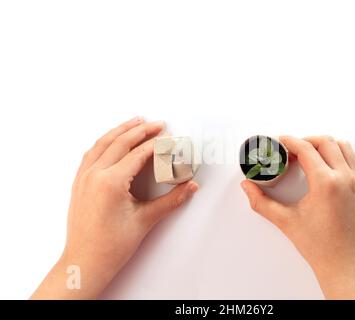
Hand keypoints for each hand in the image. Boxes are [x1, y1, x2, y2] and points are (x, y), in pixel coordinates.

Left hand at [32, 117, 198, 298]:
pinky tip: (111, 140)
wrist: (85, 262)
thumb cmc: (110, 246)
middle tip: (157, 124)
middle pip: (120, 142)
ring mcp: (84, 178)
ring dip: (120, 130)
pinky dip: (104, 142)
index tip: (169, 139)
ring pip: (102, 144)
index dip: (156, 144)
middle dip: (141, 130)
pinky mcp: (79, 183)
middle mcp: (94, 175)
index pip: (138, 154)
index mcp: (110, 182)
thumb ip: (171, 200)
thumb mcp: (145, 220)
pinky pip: (91, 154)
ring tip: (135, 122)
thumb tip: (190, 187)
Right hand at [240, 135, 354, 298]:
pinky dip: (343, 155)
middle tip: (292, 150)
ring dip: (325, 145)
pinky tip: (331, 164)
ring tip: (310, 155)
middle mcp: (346, 178)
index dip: (289, 141)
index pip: (306, 149)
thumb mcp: (285, 221)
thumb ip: (261, 202)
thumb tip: (247, 187)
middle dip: (306, 140)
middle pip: (326, 142)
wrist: (345, 265)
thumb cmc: (319, 247)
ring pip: (344, 147)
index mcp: (326, 183)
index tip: (280, 142)